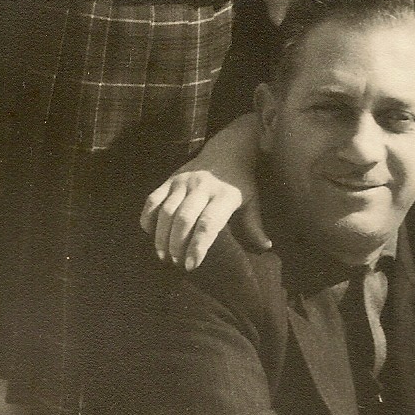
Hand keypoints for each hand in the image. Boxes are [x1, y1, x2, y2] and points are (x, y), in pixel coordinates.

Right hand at [139, 112, 268, 267]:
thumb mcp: (251, 201)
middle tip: (176, 263)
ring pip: (166, 211)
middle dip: (176, 244)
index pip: (208, 224)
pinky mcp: (170, 178)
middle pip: (183, 219)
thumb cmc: (240, 182)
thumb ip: (254, 225)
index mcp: (224, 196)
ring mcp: (183, 181)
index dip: (198, 246)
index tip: (191, 265)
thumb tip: (266, 246)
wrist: (228, 149)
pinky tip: (150, 233)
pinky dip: (148, 217)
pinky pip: (153, 199)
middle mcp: (202, 187)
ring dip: (161, 236)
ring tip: (163, 255)